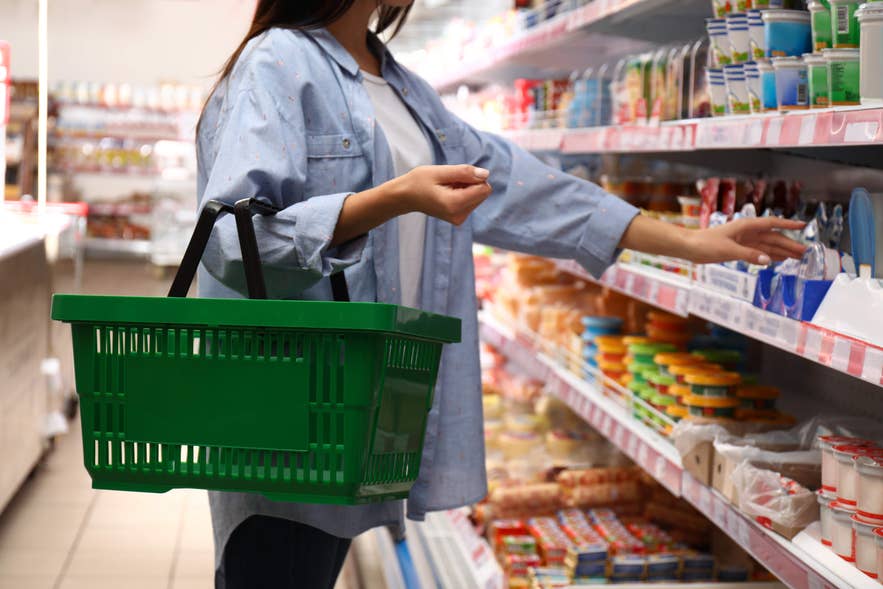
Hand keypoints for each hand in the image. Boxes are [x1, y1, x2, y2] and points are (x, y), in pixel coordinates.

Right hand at [394, 164, 492, 225]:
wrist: (405, 197)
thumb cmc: (419, 181)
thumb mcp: (440, 171)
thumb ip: (464, 172)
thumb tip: (486, 174)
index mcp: (454, 204)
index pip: (484, 189)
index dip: (474, 177)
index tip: (456, 177)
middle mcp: (459, 215)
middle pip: (483, 193)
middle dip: (470, 183)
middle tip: (449, 182)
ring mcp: (459, 219)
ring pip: (478, 196)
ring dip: (466, 188)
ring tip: (446, 187)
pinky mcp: (459, 219)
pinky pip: (472, 201)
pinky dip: (462, 194)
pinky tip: (447, 193)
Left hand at [684, 217, 806, 264]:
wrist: (689, 247)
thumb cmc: (705, 244)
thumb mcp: (728, 250)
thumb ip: (749, 255)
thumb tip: (768, 260)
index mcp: (746, 226)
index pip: (772, 224)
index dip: (788, 225)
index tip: (803, 225)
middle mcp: (747, 232)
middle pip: (773, 238)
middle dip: (790, 244)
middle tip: (806, 252)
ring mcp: (744, 241)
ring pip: (768, 246)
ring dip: (782, 251)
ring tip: (798, 257)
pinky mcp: (739, 250)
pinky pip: (759, 252)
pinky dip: (770, 256)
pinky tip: (779, 259)